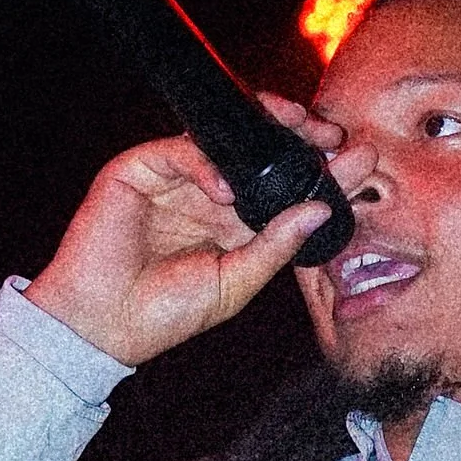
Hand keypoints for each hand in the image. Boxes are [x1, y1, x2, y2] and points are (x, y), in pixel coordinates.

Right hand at [25, 97, 361, 367]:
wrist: (102, 324)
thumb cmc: (164, 315)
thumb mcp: (234, 285)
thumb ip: (275, 247)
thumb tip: (321, 212)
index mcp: (233, 222)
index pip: (282, 186)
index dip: (318, 171)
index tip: (358, 163)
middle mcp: (208, 192)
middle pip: (260, 152)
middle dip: (299, 137)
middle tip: (334, 136)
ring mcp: (175, 177)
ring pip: (225, 139)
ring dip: (264, 135)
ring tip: (299, 140)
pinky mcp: (140, 168)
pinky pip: (180, 150)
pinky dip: (205, 163)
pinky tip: (224, 190)